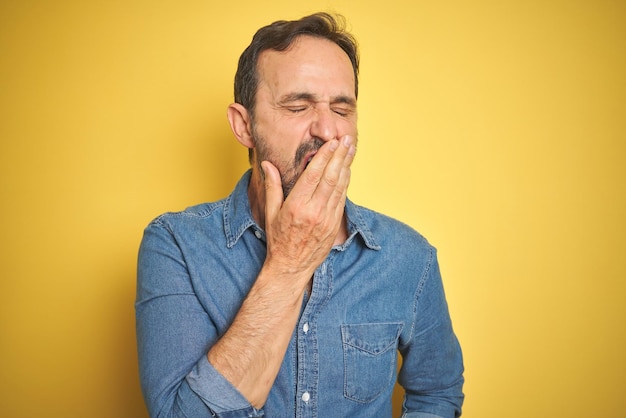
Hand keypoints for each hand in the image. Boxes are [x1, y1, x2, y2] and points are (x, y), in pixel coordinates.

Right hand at [261, 135, 355, 282]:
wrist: (291, 267)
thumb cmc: (278, 239)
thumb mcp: (271, 212)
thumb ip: (272, 186)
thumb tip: (267, 164)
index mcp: (296, 206)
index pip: (314, 175)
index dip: (324, 156)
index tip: (331, 142)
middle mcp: (314, 212)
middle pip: (331, 177)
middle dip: (340, 156)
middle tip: (346, 139)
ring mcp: (327, 220)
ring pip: (340, 187)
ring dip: (346, 166)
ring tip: (350, 150)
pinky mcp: (334, 226)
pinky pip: (342, 200)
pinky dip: (345, 183)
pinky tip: (347, 171)